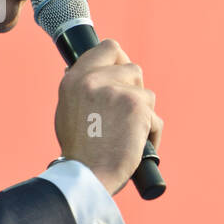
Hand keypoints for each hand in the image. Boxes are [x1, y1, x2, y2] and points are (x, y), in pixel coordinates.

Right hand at [54, 39, 162, 195]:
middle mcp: (93, 80)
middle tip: (126, 114)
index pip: (108, 48)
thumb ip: (83, 90)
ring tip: (127, 135)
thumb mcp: (68, 111)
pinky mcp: (136, 105)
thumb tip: (93, 74)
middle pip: (133, 69)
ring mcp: (116, 90)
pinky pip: (155, 117)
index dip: (120, 59)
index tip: (124, 74)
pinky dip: (151, 133)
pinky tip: (136, 145)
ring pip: (146, 93)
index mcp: (74, 79)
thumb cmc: (80, 151)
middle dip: (135, 91)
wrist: (88, 174)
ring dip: (143, 113)